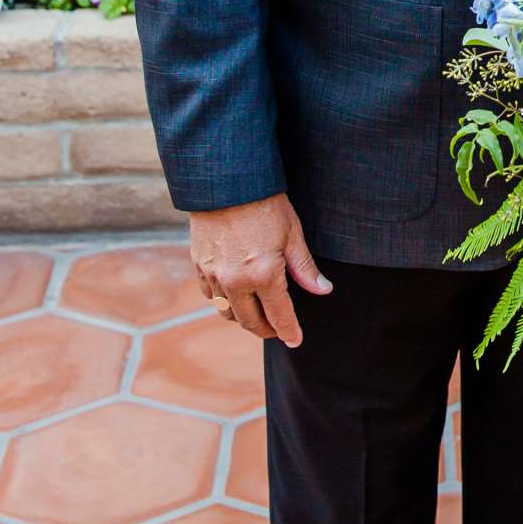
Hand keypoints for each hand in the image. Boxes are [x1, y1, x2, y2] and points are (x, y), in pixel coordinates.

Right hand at [189, 193, 331, 346]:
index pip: (279, 315)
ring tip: (257, 314)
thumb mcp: (292, 234)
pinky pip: (211, 296)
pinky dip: (224, 301)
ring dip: (244, 318)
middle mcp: (236, 281)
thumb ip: (305, 268)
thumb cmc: (264, 204)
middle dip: (266, 330)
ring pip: (228, 312)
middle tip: (277, 330)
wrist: (225, 183)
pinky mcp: (199, 266)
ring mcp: (214, 275)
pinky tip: (235, 294)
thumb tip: (323, 289)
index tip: (295, 341)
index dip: (289, 331)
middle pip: (250, 322)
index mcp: (264, 274)